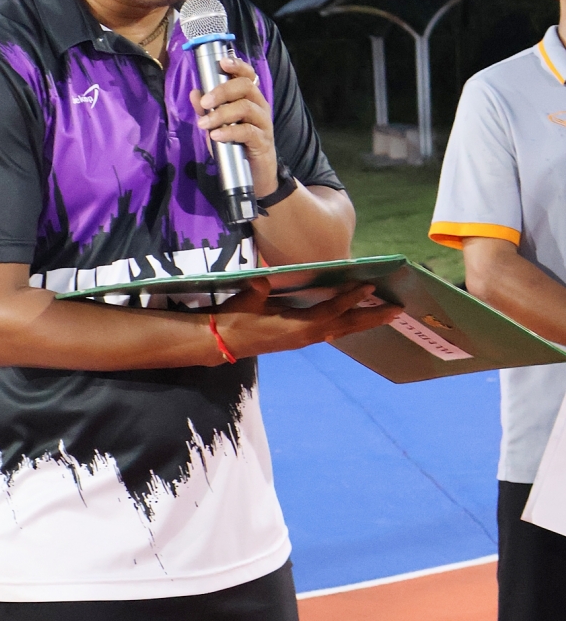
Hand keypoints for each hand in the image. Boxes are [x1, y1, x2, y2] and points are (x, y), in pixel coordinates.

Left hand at [189, 56, 276, 196]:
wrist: (255, 176)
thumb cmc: (236, 146)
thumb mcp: (216, 126)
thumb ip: (206, 110)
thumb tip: (194, 92)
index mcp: (249, 98)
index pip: (247, 75)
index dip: (236, 65)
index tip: (221, 63)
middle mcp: (259, 106)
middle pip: (245, 86)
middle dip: (222, 91)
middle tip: (204, 103)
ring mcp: (263, 123)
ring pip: (245, 107)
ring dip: (221, 114)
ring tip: (204, 124)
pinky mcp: (263, 141)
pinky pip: (247, 131)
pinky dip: (229, 132)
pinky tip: (216, 136)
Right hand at [212, 276, 400, 359]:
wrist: (224, 342)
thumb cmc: (237, 318)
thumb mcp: (248, 299)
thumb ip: (260, 288)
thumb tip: (266, 277)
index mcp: (298, 325)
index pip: (331, 310)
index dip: (350, 298)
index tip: (369, 287)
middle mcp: (308, 335)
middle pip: (347, 326)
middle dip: (372, 317)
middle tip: (397, 310)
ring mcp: (305, 339)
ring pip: (342, 330)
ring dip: (364, 322)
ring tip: (385, 314)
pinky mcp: (301, 339)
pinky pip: (332, 331)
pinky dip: (348, 324)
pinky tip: (355, 319)